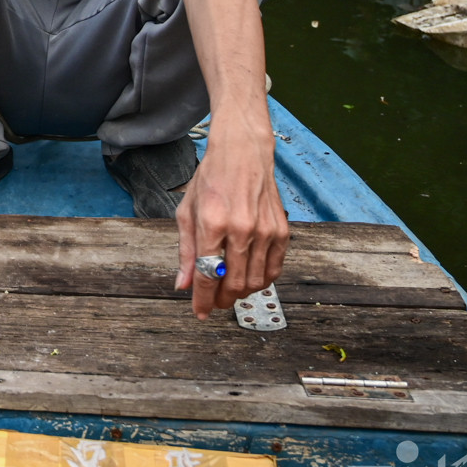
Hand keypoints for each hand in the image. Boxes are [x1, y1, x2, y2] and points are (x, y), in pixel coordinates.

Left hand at [174, 125, 289, 319]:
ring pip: (256, 281)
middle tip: (213, 303)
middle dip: (222, 300)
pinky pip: (275, 269)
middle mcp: (242, 229)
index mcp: (213, 223)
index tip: (199, 312)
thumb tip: (183, 284)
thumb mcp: (187, 212)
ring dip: (241, 293)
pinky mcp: (283, 231)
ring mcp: (266, 231)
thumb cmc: (211, 179)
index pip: (208, 275)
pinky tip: (249, 279)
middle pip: (234, 283)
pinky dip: (262, 281)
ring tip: (229, 291)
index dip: (202, 299)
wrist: (242, 154)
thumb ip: (186, 251)